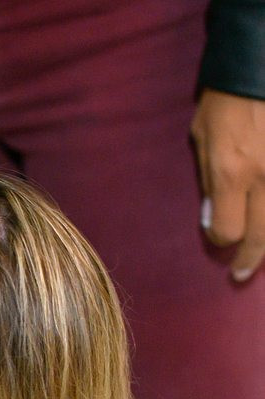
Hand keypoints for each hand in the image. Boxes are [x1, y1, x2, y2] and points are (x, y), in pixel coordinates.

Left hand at [191, 88, 264, 280]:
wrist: (262, 62)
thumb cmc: (227, 98)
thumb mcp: (203, 136)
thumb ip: (210, 180)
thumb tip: (215, 219)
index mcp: (233, 171)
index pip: (228, 230)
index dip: (222, 238)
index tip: (220, 236)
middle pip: (263, 235)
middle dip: (251, 259)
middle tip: (241, 274)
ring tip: (260, 256)